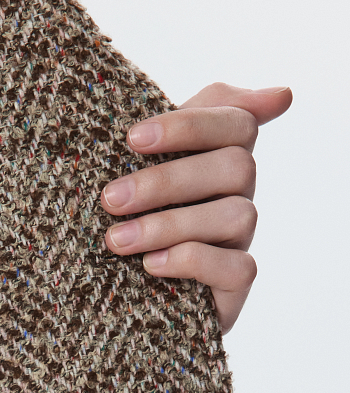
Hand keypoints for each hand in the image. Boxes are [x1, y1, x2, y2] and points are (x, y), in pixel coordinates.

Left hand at [100, 83, 292, 333]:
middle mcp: (237, 197)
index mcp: (218, 159)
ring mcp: (238, 243)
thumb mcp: (144, 166)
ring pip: (237, 216)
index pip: (235, 122)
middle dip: (167, 181)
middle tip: (110, 199)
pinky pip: (239, 269)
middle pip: (236, 166)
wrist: (108, 297)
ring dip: (169, 225)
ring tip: (116, 240)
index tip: (132, 139)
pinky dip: (191, 262)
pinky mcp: (234, 288)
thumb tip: (285, 94)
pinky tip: (150, 265)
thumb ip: (192, 121)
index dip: (188, 125)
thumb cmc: (125, 220)